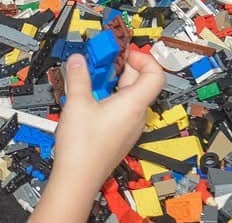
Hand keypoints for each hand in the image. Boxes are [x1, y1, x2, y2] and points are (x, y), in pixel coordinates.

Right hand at [33, 47, 164, 220]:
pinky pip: (120, 110)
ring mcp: (129, 128)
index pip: (155, 74)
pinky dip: (107, 98)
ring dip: (111, 83)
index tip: (123, 51)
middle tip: (99, 61)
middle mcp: (136, 116)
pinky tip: (87, 100)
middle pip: (139, 82)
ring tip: (89, 79)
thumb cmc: (82, 149)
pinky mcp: (119, 136)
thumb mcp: (76, 102)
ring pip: (128, 96)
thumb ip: (78, 76)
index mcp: (134, 104)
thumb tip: (78, 60)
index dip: (143, 58)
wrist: (76, 180)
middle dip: (119, 67)